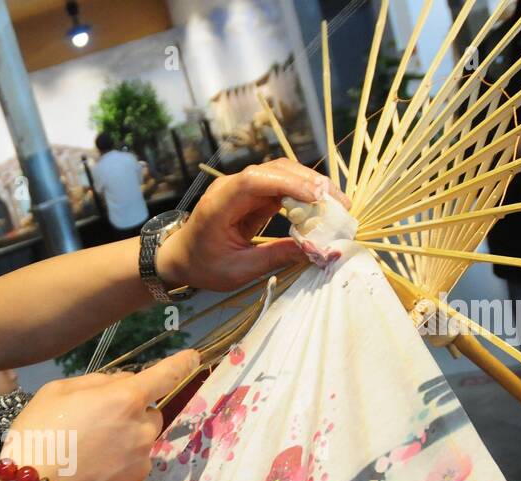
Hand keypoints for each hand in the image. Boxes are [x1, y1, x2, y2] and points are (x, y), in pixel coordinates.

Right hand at [2, 349, 200, 480]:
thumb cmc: (39, 435)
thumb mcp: (57, 391)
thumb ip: (96, 382)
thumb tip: (120, 384)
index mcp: (125, 399)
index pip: (166, 376)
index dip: (181, 364)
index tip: (193, 358)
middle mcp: (142, 429)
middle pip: (149, 412)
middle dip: (132, 413)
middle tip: (97, 422)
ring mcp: (141, 460)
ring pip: (141, 440)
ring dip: (125, 439)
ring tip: (88, 451)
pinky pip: (134, 465)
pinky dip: (119, 463)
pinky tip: (91, 469)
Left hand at [157, 159, 350, 291]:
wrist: (180, 258)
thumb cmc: (202, 266)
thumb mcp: (238, 270)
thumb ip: (275, 257)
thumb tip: (316, 251)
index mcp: (220, 203)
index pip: (255, 179)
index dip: (288, 183)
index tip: (316, 197)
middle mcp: (232, 187)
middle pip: (276, 170)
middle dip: (310, 183)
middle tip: (340, 205)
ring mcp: (244, 188)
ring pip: (283, 174)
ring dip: (311, 187)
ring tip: (336, 207)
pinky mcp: (254, 195)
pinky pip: (283, 188)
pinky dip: (303, 196)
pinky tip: (321, 211)